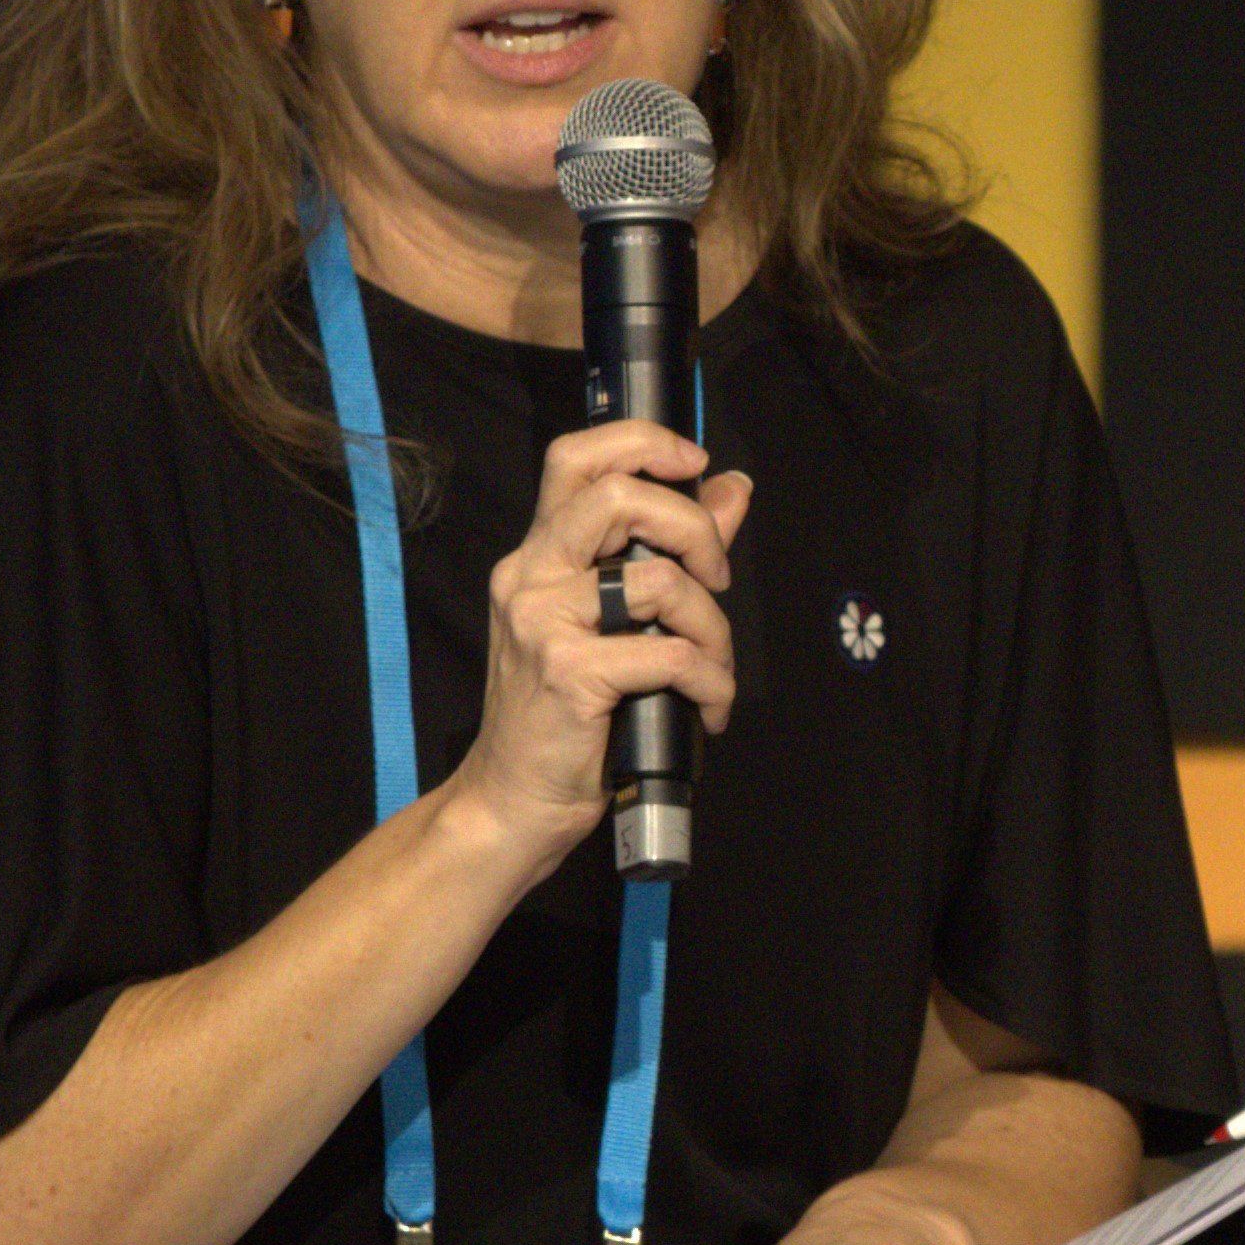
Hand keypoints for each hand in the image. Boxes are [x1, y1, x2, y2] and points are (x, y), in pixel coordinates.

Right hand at [444, 416, 747, 856]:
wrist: (513, 800)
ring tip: (713, 668)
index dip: (643, 444)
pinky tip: (708, 707)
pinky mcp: (568, 674)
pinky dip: (709, 681)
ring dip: (715, 628)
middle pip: (618, 496)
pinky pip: (670, 655)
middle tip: (717, 578)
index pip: (576, 457)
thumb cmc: (566, 715)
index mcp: (538, 554)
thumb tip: (731, 488)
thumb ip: (670, 549)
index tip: (695, 466)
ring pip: (660, 581)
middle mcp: (530, 575)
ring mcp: (543, 622)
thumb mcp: (613, 622)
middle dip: (694, 529)